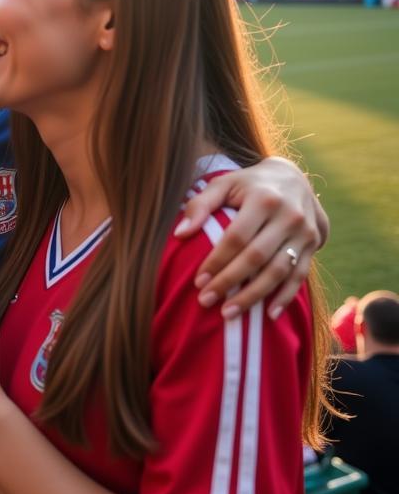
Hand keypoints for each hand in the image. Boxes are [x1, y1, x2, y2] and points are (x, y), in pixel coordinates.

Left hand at [174, 157, 326, 319]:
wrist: (292, 178)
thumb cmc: (247, 185)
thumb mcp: (223, 184)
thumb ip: (200, 205)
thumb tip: (180, 234)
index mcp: (264, 199)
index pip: (236, 236)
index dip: (217, 260)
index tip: (198, 281)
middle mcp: (289, 216)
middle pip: (256, 257)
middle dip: (230, 282)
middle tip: (206, 301)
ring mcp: (304, 232)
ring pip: (278, 271)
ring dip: (254, 296)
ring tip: (229, 313)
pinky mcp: (313, 245)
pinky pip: (299, 276)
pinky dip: (285, 297)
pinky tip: (269, 316)